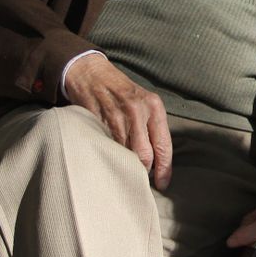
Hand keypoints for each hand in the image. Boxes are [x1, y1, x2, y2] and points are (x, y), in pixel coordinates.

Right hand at [64, 53, 171, 190]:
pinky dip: (107, 155)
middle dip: (143, 171)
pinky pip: (105, 146)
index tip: (162, 184)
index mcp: (154, 107)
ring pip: (124, 153)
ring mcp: (115, 115)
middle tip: (139, 179)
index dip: (164, 169)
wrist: (91, 73)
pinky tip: (107, 157)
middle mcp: (137, 110)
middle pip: (144, 155)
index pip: (164, 145)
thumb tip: (158, 160)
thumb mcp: (144, 103)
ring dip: (124, 165)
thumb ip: (152, 128)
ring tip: (122, 169)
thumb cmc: (121, 92)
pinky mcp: (96, 119)